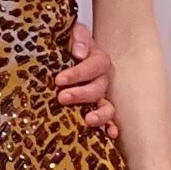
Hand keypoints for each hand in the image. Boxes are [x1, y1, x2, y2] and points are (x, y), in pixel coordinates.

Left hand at [57, 20, 118, 139]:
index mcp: (96, 59)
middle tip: (62, 97)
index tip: (59, 79)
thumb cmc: (66, 44)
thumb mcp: (71, 34)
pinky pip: (109, 120)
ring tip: (88, 120)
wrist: (63, 53)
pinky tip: (110, 135)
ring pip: (107, 106)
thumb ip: (78, 37)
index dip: (78, 74)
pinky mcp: (96, 109)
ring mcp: (101, 96)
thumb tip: (79, 54)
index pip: (94, 65)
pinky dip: (111, 127)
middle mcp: (101, 78)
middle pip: (98, 88)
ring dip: (100, 114)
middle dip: (81, 94)